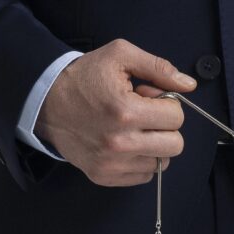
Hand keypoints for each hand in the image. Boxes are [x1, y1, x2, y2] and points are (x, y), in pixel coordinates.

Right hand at [39, 39, 194, 184]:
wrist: (45, 102)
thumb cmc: (83, 77)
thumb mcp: (120, 56)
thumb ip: (159, 68)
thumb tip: (188, 85)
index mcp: (125, 111)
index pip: (176, 117)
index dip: (167, 104)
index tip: (148, 97)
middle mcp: (119, 142)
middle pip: (174, 145)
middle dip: (165, 127)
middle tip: (144, 114)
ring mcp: (111, 163)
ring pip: (161, 163)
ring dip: (154, 145)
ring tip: (132, 128)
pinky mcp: (103, 176)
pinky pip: (143, 176)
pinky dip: (140, 160)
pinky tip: (125, 143)